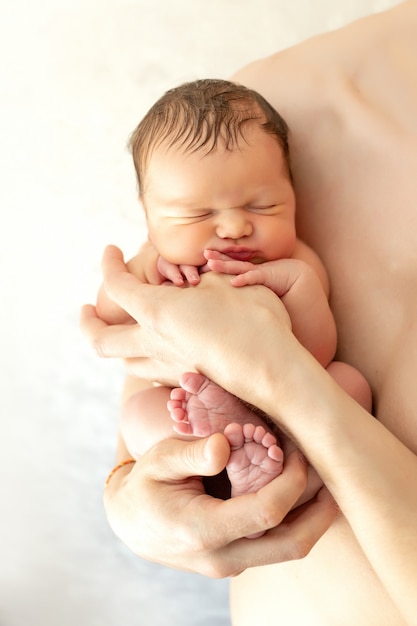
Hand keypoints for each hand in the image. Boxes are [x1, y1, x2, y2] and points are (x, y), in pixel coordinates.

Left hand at [80, 245, 291, 387]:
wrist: (274, 368)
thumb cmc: (252, 319)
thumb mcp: (223, 283)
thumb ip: (198, 279)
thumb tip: (190, 281)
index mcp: (158, 312)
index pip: (117, 285)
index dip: (109, 264)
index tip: (111, 251)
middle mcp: (154, 344)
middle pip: (101, 340)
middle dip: (88, 323)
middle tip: (85, 310)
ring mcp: (168, 368)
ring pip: (124, 361)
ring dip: (116, 344)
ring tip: (123, 330)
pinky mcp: (185, 383)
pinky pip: (151, 372)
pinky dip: (144, 358)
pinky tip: (160, 349)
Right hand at [104, 433, 337, 575]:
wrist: (131, 523)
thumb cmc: (145, 485)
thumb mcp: (158, 461)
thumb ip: (190, 453)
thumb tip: (223, 446)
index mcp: (201, 530)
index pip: (266, 511)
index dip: (291, 480)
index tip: (297, 450)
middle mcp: (222, 557)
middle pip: (292, 544)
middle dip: (321, 511)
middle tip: (334, 476)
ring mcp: (232, 563)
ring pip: (289, 547)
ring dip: (312, 516)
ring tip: (322, 478)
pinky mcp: (238, 558)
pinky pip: (276, 543)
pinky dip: (294, 518)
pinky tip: (296, 488)